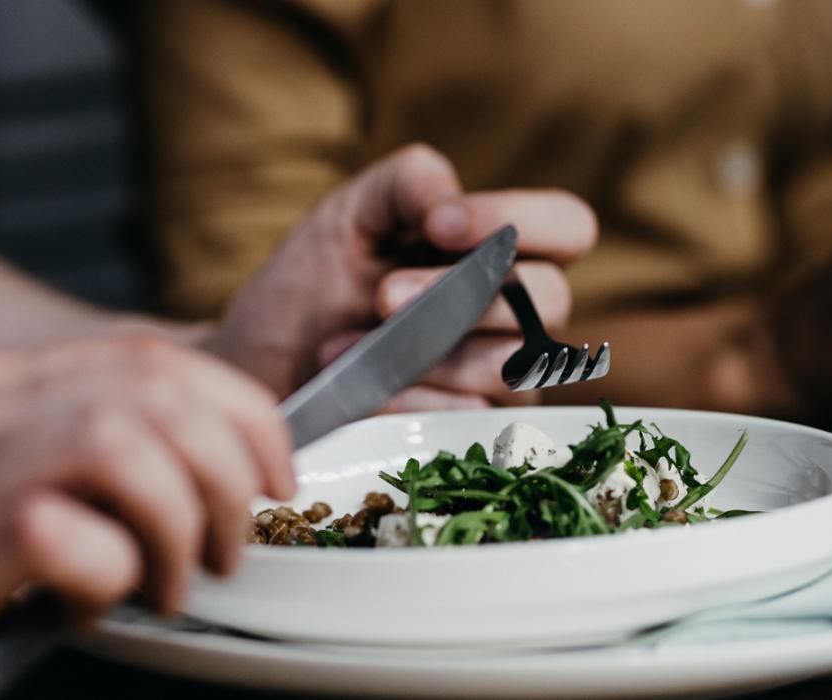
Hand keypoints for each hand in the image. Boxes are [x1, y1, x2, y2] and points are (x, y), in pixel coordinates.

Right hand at [0, 334, 293, 697]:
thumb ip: (65, 449)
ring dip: (181, 520)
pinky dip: (112, 574)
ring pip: (119, 442)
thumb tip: (212, 451)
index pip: (150, 355)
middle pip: (153, 390)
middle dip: (230, 470)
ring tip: (175, 583)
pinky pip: (59, 532)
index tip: (271, 479)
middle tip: (231, 546)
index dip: (242, 413)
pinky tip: (96, 609)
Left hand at [202, 144, 596, 411]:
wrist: (262, 360)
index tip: (440, 225)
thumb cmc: (317, 282)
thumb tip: (447, 197)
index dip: (521, 220)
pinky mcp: (475, 432)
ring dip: (428, 352)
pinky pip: (468, 415)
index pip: (569, 227)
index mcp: (504, 248)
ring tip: (346, 343)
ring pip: (513, 364)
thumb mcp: (352, 214)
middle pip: (550, 297)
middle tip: (383, 294)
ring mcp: (505, 376)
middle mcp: (520, 313)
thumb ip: (405, 183)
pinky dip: (408, 397)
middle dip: (462, 292)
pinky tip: (357, 386)